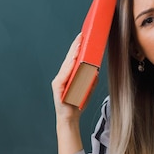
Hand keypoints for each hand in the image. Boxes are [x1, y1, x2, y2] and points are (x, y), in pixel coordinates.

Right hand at [52, 33, 84, 153]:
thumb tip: (95, 70)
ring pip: (67, 64)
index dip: (77, 47)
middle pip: (69, 58)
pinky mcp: (57, 86)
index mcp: (69, 76)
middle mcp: (62, 76)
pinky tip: (74, 58)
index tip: (83, 37)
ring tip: (79, 43)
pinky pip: (65, 74)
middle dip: (75, 46)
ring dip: (73, 53)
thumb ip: (91, 80)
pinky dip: (70, 66)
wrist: (70, 118)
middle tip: (82, 35)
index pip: (73, 59)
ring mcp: (59, 81)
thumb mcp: (87, 89)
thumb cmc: (77, 103)